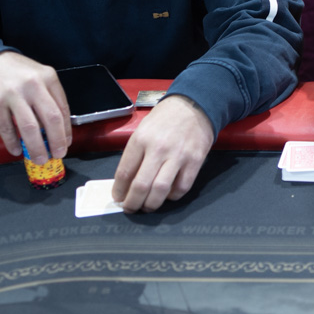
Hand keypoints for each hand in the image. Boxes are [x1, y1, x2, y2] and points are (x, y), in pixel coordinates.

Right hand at [0, 51, 70, 163]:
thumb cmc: (16, 73)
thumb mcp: (38, 77)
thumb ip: (49, 98)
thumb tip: (58, 129)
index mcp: (48, 77)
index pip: (63, 108)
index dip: (66, 130)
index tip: (66, 143)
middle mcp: (32, 84)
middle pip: (51, 119)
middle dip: (56, 141)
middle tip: (58, 154)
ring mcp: (13, 94)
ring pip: (29, 127)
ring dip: (36, 147)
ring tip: (39, 158)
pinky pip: (6, 128)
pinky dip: (12, 142)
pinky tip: (16, 150)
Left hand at [111, 94, 213, 211]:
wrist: (194, 105)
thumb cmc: (165, 118)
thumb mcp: (142, 130)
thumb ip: (135, 155)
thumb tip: (127, 181)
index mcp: (141, 139)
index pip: (124, 173)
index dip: (119, 191)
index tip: (118, 197)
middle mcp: (158, 148)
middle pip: (141, 186)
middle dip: (132, 203)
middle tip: (130, 208)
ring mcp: (178, 156)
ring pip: (160, 191)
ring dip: (151, 205)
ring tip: (147, 207)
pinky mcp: (195, 161)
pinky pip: (182, 188)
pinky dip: (172, 197)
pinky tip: (168, 194)